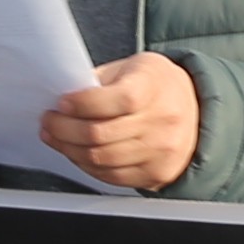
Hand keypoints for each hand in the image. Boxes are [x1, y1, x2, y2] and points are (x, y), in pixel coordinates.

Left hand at [45, 52, 200, 189]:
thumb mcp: (131, 67)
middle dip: (64, 129)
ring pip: (101, 158)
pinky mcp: (156, 173)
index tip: (61, 102)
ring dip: (69, 149)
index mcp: (155, 85)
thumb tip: (63, 98)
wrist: (194, 110)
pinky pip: (111, 176)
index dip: (83, 104)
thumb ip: (100, 81)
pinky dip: (87, 165)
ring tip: (55, 137)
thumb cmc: (154, 85)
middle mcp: (163, 120)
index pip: (118, 100)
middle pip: (101, 133)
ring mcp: (161, 150)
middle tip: (49, 121)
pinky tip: (75, 153)